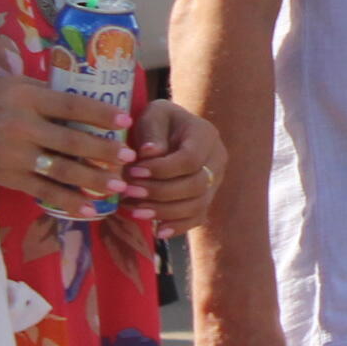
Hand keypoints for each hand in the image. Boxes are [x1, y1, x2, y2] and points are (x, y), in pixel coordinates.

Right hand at [0, 74, 133, 218]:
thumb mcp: (15, 85)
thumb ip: (48, 93)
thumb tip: (88, 96)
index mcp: (27, 97)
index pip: (71, 105)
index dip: (100, 113)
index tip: (126, 120)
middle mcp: (22, 126)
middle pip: (71, 141)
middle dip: (103, 151)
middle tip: (128, 158)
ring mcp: (15, 155)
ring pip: (61, 170)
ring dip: (92, 179)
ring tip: (116, 185)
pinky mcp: (9, 177)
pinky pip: (43, 192)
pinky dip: (67, 202)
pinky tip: (89, 209)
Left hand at [126, 98, 225, 233]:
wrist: (172, 130)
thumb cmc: (159, 121)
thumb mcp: (152, 115)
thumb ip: (151, 131)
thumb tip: (150, 153)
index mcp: (206, 135)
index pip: (190, 159)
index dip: (161, 169)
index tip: (133, 171)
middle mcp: (217, 160)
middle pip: (196, 185)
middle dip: (160, 192)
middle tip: (129, 192)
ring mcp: (215, 181)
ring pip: (198, 205)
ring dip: (164, 211)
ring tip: (135, 210)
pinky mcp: (207, 198)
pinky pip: (198, 217)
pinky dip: (179, 227)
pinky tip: (158, 231)